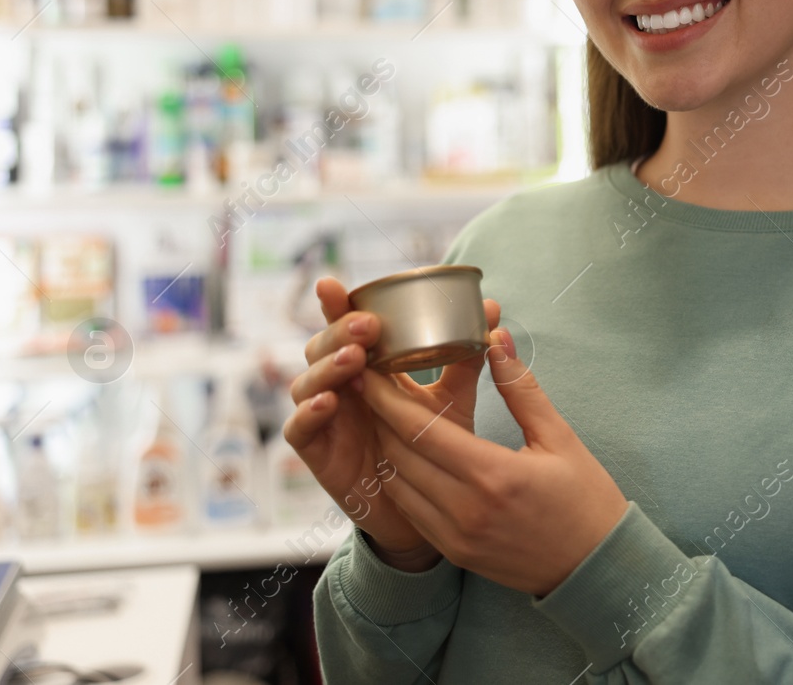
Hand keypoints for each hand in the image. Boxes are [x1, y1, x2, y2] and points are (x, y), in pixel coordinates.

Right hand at [284, 276, 500, 570]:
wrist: (431, 509)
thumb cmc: (437, 446)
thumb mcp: (453, 398)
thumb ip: (467, 356)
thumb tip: (493, 309)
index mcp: (368, 367)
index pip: (346, 327)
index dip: (335, 305)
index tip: (334, 283)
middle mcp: (340, 387)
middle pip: (320, 348)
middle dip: (338, 332)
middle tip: (367, 326)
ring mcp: (325, 419)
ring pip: (305, 383)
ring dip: (327, 367)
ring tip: (354, 359)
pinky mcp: (317, 454)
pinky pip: (299, 431)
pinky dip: (309, 414)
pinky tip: (328, 403)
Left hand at [359, 334, 628, 596]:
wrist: (595, 567)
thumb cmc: (585, 499)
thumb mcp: (559, 437)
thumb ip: (521, 388)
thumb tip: (496, 340)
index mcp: (494, 474)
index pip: (420, 430)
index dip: (387, 397)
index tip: (370, 369)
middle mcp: (466, 508)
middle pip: (399, 453)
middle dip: (379, 414)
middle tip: (369, 382)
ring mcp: (456, 535)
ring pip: (398, 483)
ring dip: (386, 446)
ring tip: (381, 414)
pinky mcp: (454, 552)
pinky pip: (411, 510)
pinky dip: (400, 479)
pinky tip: (403, 454)